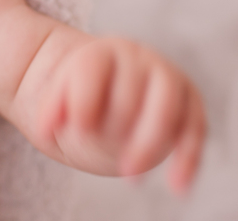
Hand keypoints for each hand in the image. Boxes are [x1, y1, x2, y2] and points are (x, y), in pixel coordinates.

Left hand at [35, 37, 205, 193]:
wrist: (113, 84)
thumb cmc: (81, 95)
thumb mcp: (60, 96)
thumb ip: (51, 109)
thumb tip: (42, 131)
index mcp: (100, 52)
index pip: (91, 69)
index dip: (84, 99)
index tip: (79, 129)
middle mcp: (138, 58)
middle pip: (129, 91)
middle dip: (115, 128)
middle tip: (101, 158)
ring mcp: (167, 76)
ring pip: (167, 104)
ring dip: (151, 142)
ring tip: (130, 177)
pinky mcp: (190, 101)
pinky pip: (196, 126)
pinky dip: (189, 156)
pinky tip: (177, 185)